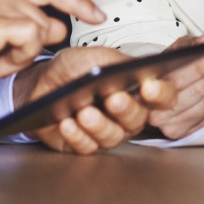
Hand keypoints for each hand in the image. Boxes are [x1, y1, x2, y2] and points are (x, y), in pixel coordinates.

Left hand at [16, 46, 174, 155]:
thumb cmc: (73, 69)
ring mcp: (107, 131)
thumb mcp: (95, 56)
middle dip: (126, 110)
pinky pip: (86, 147)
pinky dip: (77, 135)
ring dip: (99, 125)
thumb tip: (135, 72)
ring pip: (113, 137)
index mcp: (136, 90)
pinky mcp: (84, 145)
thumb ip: (117, 62)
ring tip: (84, 112)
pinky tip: (67, 123)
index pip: (162, 96)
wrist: (41, 82)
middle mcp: (126, 114)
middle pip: (138, 119)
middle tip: (114, 99)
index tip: (150, 86)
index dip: (161, 93)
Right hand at [147, 35, 203, 139]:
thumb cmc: (166, 73)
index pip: (177, 80)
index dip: (199, 68)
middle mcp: (157, 114)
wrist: (160, 96)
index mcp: (146, 91)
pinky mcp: (190, 134)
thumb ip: (189, 45)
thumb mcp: (172, 53)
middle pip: (198, 91)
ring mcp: (174, 127)